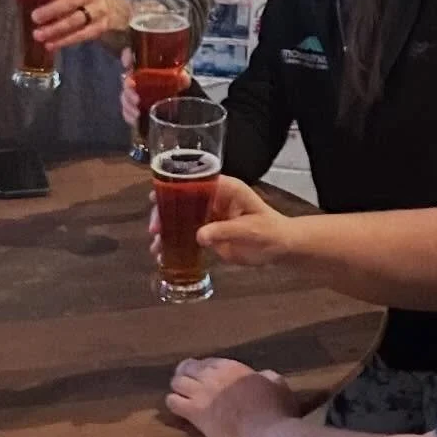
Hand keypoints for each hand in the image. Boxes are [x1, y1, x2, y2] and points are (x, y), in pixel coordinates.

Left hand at [33, 0, 127, 50]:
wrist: (104, 7)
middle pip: (73, 1)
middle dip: (53, 10)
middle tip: (35, 17)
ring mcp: (99, 10)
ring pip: (77, 20)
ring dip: (56, 29)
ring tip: (38, 35)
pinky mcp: (100, 27)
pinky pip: (82, 35)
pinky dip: (65, 41)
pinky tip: (50, 45)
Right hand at [119, 47, 191, 129]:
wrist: (177, 101)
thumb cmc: (175, 84)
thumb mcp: (181, 78)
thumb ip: (182, 77)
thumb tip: (183, 78)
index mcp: (144, 67)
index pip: (131, 58)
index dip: (127, 57)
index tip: (128, 59)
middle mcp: (136, 79)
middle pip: (126, 80)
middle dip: (128, 86)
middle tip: (134, 92)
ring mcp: (133, 95)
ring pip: (125, 97)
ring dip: (128, 103)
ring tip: (137, 111)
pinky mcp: (134, 109)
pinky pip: (126, 112)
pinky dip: (129, 115)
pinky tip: (136, 118)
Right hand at [148, 176, 295, 266]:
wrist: (281, 248)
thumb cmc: (270, 231)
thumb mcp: (250, 229)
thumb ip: (225, 230)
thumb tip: (199, 236)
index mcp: (225, 189)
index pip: (195, 182)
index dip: (174, 187)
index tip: (156, 198)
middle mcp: (213, 199)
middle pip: (182, 201)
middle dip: (165, 214)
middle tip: (155, 229)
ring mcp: (209, 216)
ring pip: (180, 219)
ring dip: (167, 231)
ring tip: (156, 246)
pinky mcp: (208, 233)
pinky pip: (187, 236)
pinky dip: (175, 244)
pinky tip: (162, 253)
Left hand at [166, 358, 298, 436]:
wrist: (266, 435)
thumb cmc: (276, 412)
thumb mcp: (278, 386)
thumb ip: (268, 378)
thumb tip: (265, 376)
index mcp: (233, 368)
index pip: (209, 362)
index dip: (204, 368)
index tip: (204, 375)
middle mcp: (213, 376)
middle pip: (188, 368)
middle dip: (186, 373)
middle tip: (186, 382)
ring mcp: (202, 393)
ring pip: (177, 382)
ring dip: (178, 387)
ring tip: (179, 394)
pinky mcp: (195, 413)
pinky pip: (173, 403)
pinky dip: (173, 403)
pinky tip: (176, 407)